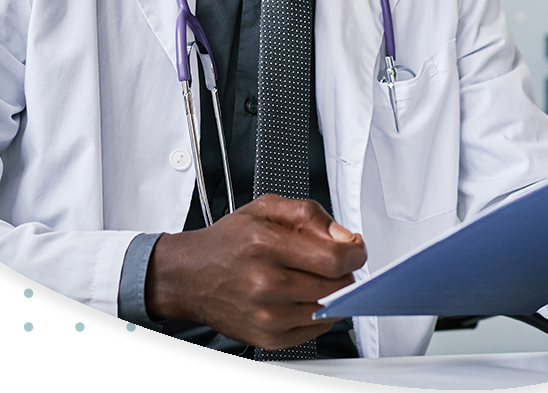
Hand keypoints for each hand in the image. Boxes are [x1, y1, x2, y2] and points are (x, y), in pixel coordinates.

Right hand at [144, 194, 366, 349]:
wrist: (190, 276)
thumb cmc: (228, 242)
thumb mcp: (265, 208)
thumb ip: (310, 214)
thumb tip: (343, 237)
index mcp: (266, 244)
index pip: (333, 258)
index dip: (355, 253)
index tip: (356, 249)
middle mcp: (265, 283)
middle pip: (335, 286)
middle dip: (344, 271)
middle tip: (332, 260)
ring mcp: (266, 315)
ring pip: (328, 309)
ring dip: (332, 292)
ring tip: (312, 277)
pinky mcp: (268, 338)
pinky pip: (315, 330)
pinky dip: (318, 312)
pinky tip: (302, 296)